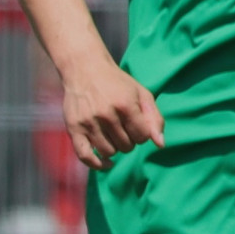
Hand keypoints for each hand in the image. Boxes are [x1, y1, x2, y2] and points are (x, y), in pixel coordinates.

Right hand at [56, 53, 164, 169]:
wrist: (84, 69)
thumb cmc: (117, 83)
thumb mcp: (141, 93)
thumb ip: (154, 118)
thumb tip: (161, 145)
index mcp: (125, 105)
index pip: (142, 137)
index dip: (142, 133)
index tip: (136, 125)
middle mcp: (106, 115)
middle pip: (126, 146)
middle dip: (128, 140)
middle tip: (122, 127)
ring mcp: (88, 122)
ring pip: (109, 152)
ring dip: (115, 148)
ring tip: (112, 135)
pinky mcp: (73, 128)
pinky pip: (85, 156)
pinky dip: (97, 164)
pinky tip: (106, 163)